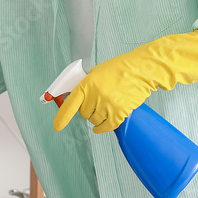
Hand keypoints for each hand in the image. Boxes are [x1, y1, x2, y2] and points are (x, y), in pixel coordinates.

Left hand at [53, 30, 197, 133]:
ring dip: (97, 116)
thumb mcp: (96, 73)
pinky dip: (103, 127)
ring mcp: (108, 106)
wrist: (140, 71)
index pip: (71, 103)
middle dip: (88, 109)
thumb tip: (76, 100)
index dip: (63, 116)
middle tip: (97, 100)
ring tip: (106, 105)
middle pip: (83, 113)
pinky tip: (104, 123)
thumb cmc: (119, 70)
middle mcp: (96, 96)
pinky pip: (106, 127)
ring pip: (94, 121)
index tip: (57, 126)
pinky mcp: (119, 114)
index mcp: (88, 84)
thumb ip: (85, 87)